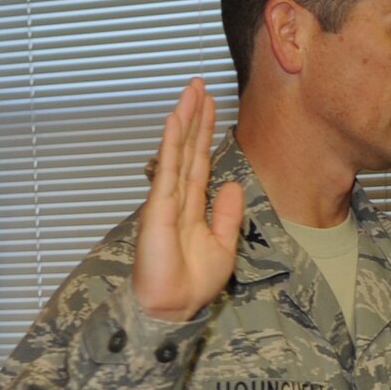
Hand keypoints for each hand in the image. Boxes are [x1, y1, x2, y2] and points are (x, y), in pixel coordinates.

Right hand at [133, 78, 244, 321]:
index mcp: (192, 205)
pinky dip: (171, 145)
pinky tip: (174, 121)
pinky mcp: (158, 208)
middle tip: (199, 84)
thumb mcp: (222, 244)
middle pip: (188, 148)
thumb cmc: (191, 282)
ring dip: (184, 120)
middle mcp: (177, 197)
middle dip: (194, 116)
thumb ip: (226, 214)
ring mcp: (166, 199)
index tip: (210, 106)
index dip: (205, 133)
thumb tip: (231, 184)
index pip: (200, 160)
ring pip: (177, 151)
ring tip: (190, 92)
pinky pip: (167, 170)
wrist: (173, 305)